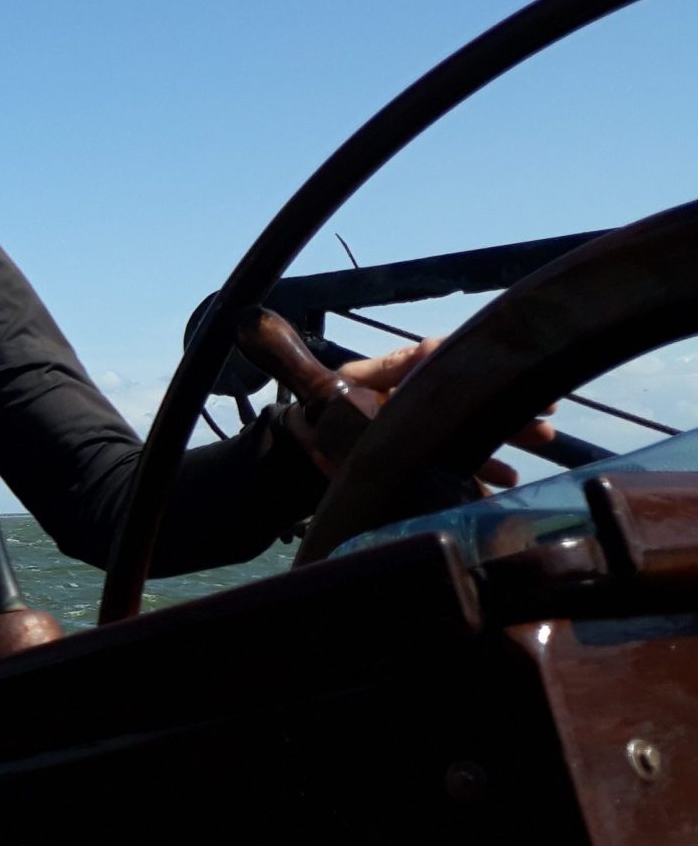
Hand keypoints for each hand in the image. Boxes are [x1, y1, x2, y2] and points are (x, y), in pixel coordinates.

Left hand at [287, 337, 555, 487]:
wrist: (301, 445)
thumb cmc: (325, 406)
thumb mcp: (351, 382)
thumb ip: (388, 367)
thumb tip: (432, 348)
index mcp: (411, 380)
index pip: (461, 374)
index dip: (491, 375)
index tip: (522, 381)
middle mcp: (422, 406)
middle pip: (473, 411)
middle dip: (510, 421)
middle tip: (546, 430)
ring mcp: (421, 437)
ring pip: (466, 443)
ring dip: (494, 455)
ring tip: (515, 476)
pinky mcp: (414, 465)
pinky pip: (448, 475)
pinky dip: (467, 486)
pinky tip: (488, 497)